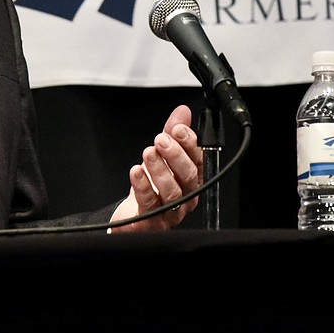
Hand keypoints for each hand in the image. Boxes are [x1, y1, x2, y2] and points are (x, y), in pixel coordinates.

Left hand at [109, 104, 203, 231]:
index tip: (178, 129)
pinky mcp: (152, 221)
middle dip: (175, 155)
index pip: (199, 160)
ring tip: (148, 153)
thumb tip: (183, 111)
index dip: (190, 143)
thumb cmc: (153, 186)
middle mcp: (186, 195)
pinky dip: (143, 186)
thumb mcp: (163, 155)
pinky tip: (136, 172)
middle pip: (189, 176)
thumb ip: (173, 133)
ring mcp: (171, 211)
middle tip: (160, 140)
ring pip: (172, 191)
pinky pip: (149, 204)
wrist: (135, 218)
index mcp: (192, 178)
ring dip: (160, 170)